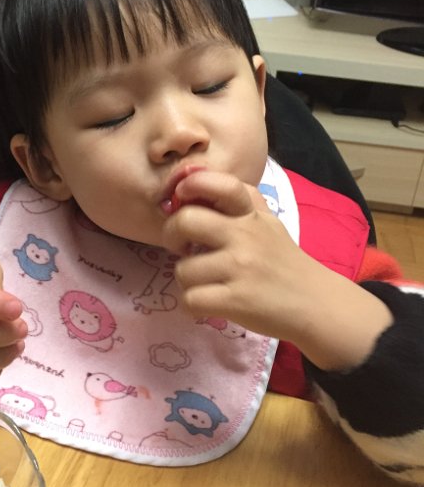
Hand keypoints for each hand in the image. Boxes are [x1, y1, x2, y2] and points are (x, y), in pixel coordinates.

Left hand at [162, 170, 391, 368]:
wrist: (316, 305)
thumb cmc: (283, 262)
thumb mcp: (267, 222)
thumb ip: (240, 202)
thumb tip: (196, 180)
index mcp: (250, 213)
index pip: (217, 183)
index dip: (190, 186)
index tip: (182, 201)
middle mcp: (244, 235)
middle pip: (184, 222)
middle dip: (171, 236)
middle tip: (181, 248)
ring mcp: (239, 267)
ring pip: (182, 270)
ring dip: (187, 280)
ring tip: (205, 283)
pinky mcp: (236, 300)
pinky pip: (190, 300)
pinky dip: (193, 306)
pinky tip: (208, 304)